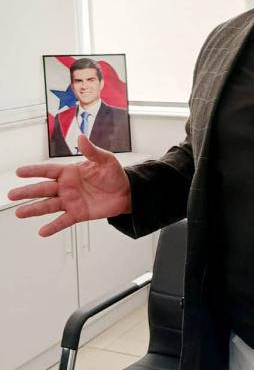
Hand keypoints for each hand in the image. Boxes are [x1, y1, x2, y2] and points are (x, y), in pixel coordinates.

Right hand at [7, 134, 131, 236]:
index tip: (19, 172)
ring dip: (34, 209)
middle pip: (43, 189)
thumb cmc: (114, 175)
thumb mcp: (105, 159)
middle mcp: (66, 187)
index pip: (48, 170)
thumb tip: (81, 137)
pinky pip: (63, 221)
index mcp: (70, 172)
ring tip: (19, 212)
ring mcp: (70, 201)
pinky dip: (53, 227)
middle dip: (27, 192)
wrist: (126, 193)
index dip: (34, 171)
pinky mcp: (78, 214)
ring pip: (48, 206)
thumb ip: (92, 151)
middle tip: (11, 194)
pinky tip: (42, 232)